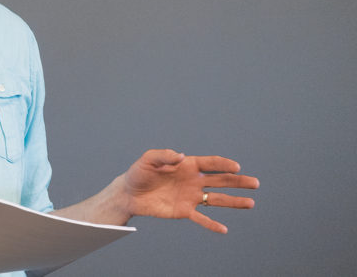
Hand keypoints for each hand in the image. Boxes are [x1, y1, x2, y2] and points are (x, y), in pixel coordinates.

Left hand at [123, 149, 258, 232]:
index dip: (223, 164)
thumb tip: (180, 156)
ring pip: (216, 199)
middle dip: (238, 181)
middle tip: (255, 183)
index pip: (210, 164)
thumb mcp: (148, 160)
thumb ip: (164, 156)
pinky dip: (212, 224)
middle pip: (220, 180)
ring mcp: (190, 196)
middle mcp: (192, 180)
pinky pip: (201, 218)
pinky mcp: (183, 211)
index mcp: (187, 165)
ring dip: (233, 201)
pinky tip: (224, 229)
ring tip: (251, 203)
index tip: (236, 166)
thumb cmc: (139, 173)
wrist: (130, 193)